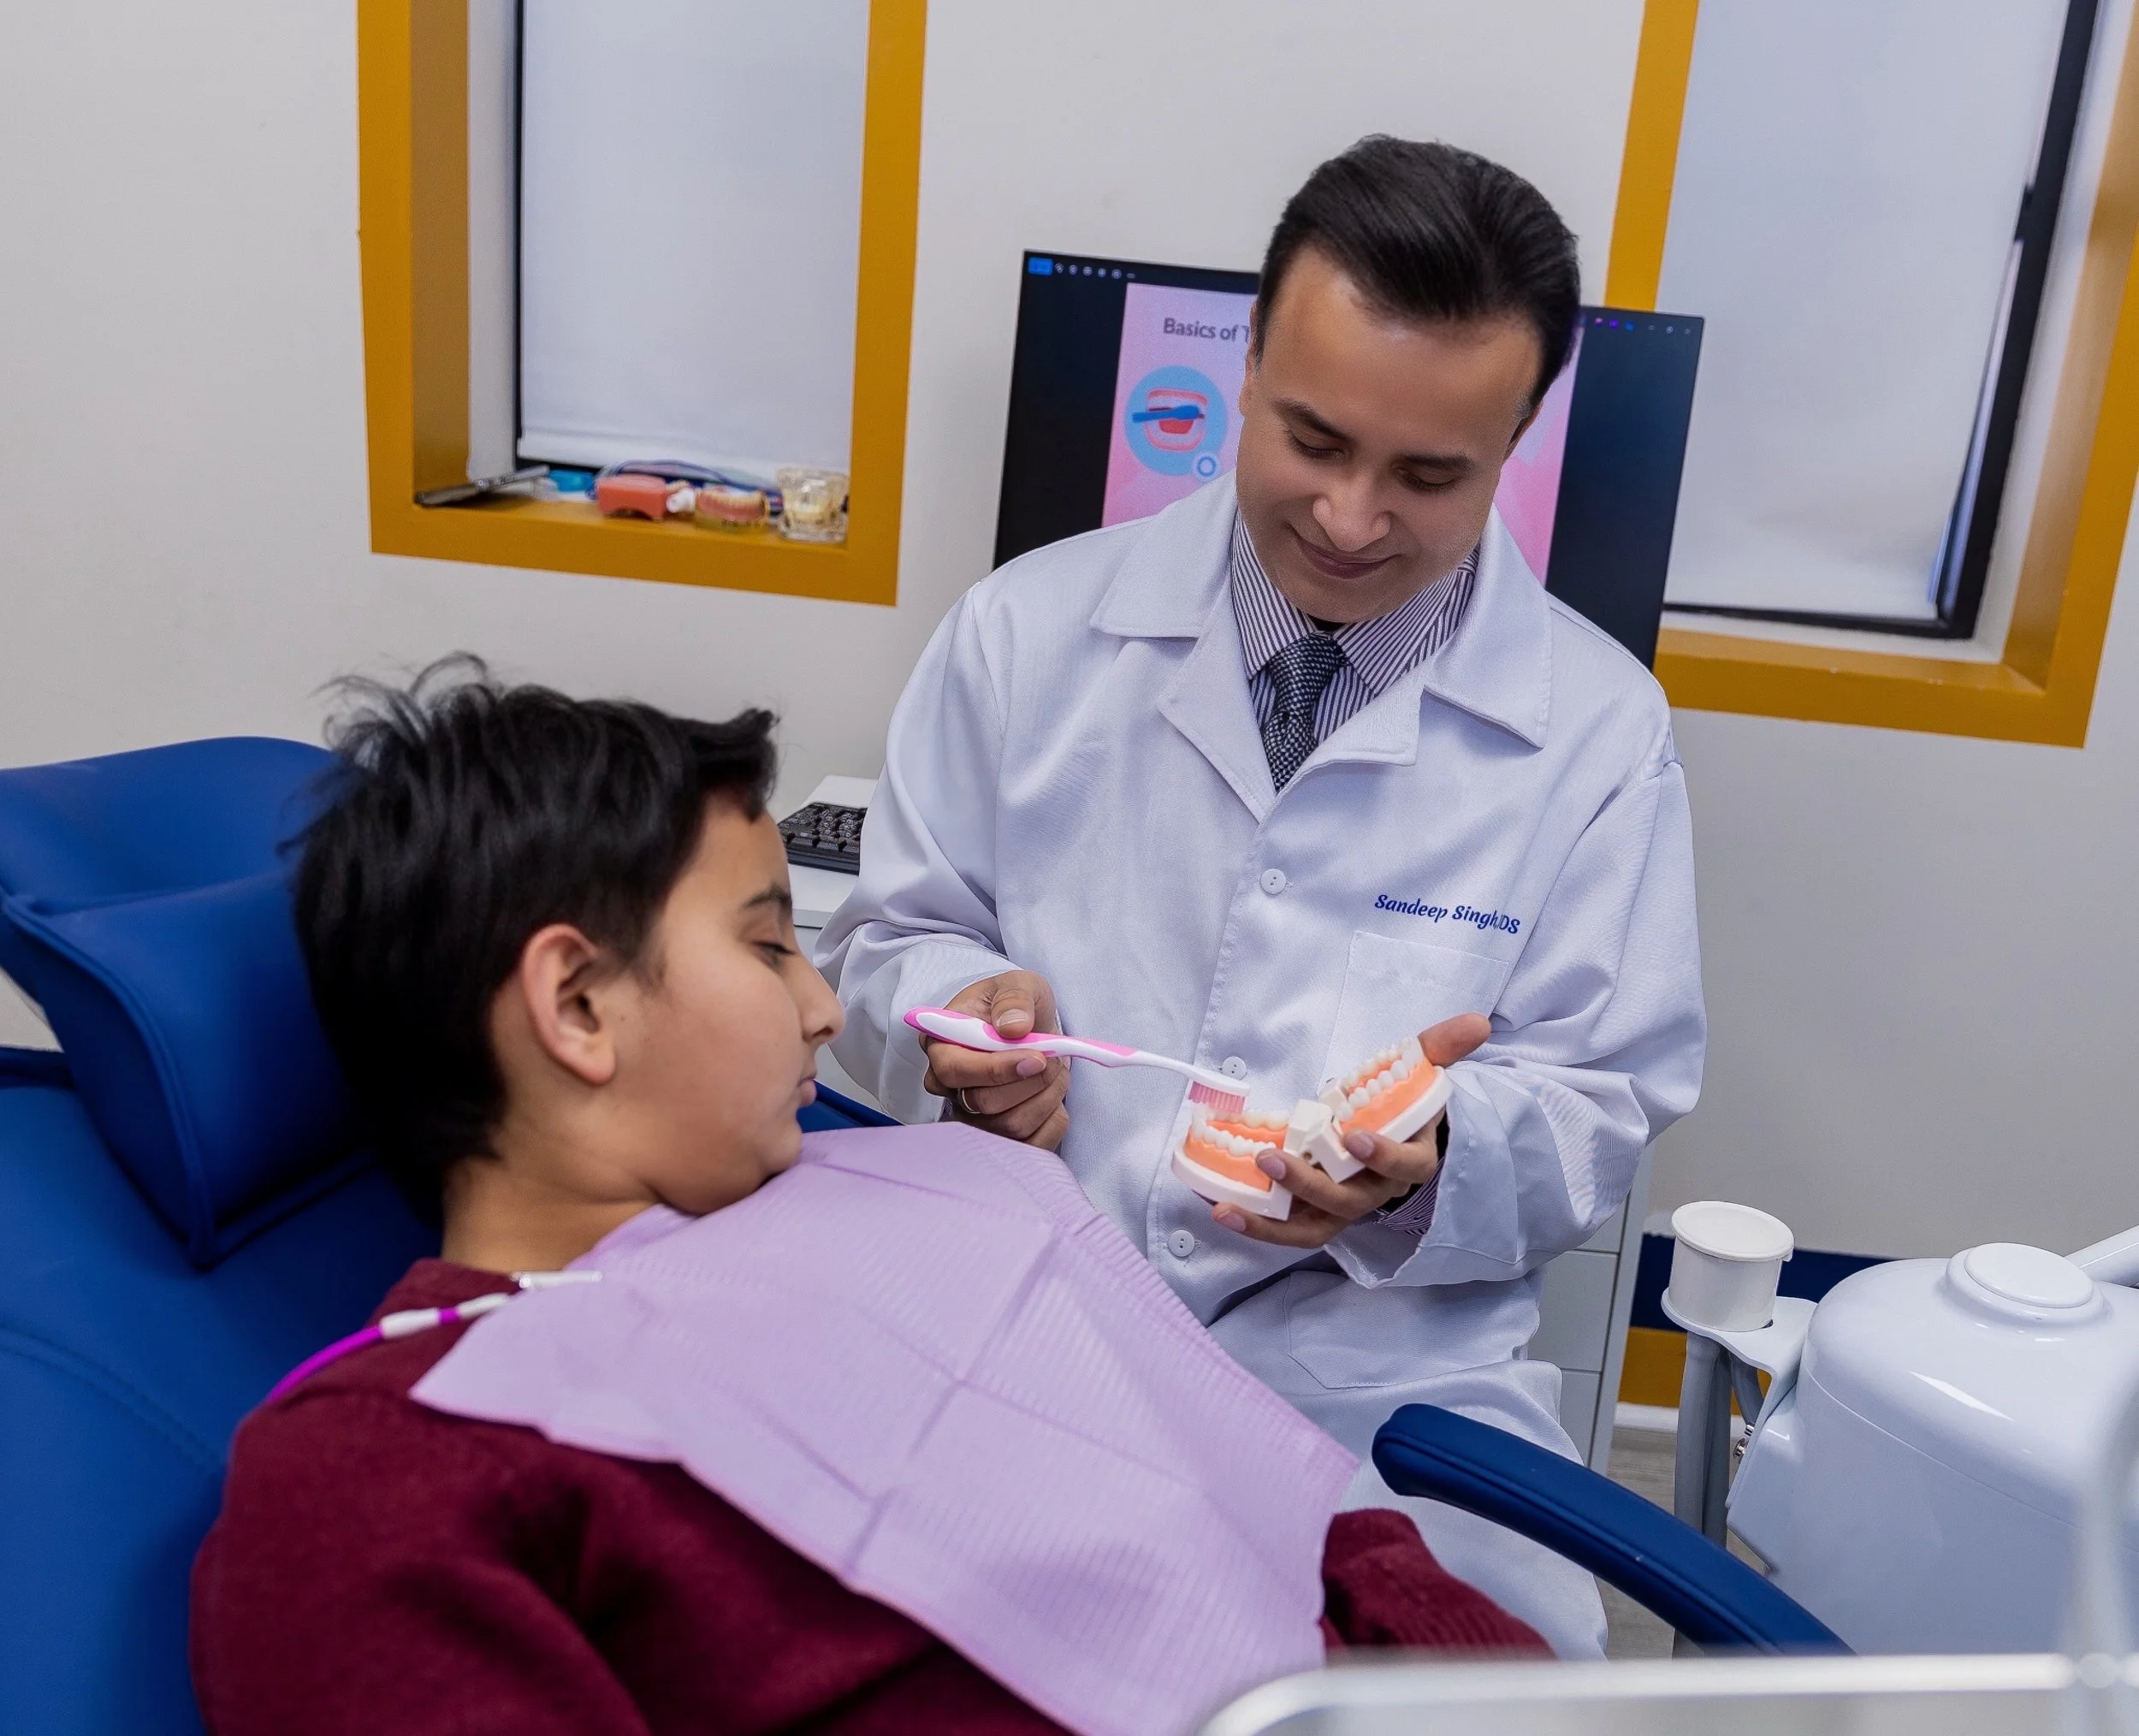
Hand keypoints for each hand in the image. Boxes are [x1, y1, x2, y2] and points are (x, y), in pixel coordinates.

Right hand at [918, 970, 1070, 1149]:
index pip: (954, 1071)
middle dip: (1029, 1082)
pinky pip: (1030, 1147)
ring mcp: (971, 1116)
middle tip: (1053, 1058)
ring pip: (1008, 1128)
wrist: (1029, 1027)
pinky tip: (1054, 1097)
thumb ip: (1013, 998)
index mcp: (940, 1045)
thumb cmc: (1014, 1005)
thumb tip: (1014, 1028)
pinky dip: (1053, 1122)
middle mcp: (948, 1087)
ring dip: (1045, 1098)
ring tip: (1055, 1071)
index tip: (1036, 1057)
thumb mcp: (1017, 985)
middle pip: (982, 1104)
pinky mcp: (999, 1136)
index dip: (996, 1069)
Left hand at [1211, 1013, 1491, 1247]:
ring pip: (1312, 1227)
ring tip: (1230, 1206)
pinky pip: (1286, 1229)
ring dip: (1271, 1222)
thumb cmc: (1401, 1106)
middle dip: (1308, 1184)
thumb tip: (1478, 1021)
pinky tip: (1221, 1209)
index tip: (1356, 1138)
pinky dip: (1255, 1225)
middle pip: (1347, 1202)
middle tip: (1271, 1158)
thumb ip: (1441, 1048)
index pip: (1405, 1167)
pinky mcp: (1313, 1215)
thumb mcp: (1421, 1073)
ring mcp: (1342, 1209)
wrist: (1389, 1138)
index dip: (1383, 1157)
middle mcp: (1375, 1192)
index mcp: (1410, 1160)